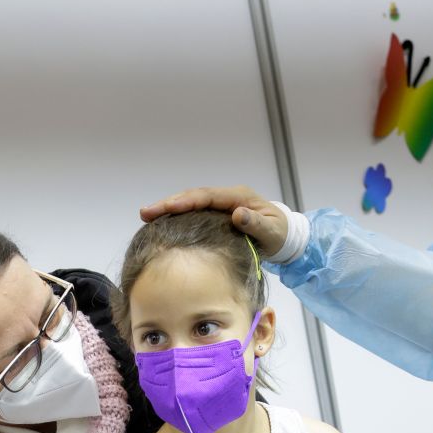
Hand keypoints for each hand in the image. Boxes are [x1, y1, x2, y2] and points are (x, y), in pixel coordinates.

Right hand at [139, 185, 288, 258]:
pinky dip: (177, 216)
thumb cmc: (280, 234)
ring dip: (169, 208)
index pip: (207, 196)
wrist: (286, 237)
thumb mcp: (272, 232)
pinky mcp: (217, 215)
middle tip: (146, 212)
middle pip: (193, 196)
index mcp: (239, 197)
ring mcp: (221, 205)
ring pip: (191, 203)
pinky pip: (194, 212)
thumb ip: (256, 223)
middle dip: (169, 203)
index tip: (167, 208)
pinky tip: (161, 224)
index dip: (186, 201)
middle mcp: (227, 197)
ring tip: (147, 216)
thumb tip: (238, 214)